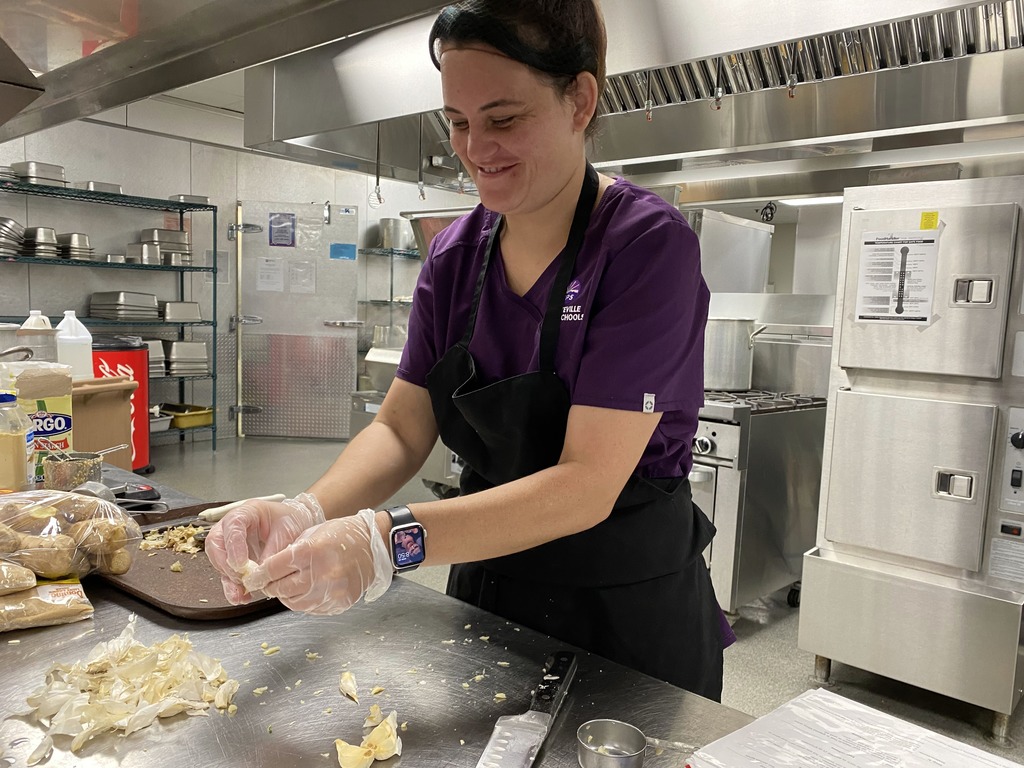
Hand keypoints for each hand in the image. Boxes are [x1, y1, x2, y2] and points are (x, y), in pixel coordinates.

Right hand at [206, 492, 324, 603]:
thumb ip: (274, 550)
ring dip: (228, 580)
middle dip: (225, 564)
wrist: (296, 524)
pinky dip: (233, 587)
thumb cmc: (291, 520)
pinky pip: (227, 574)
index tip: (240, 564)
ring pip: (218, 561)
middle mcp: (232, 527)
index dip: (233, 545)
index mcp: (246, 512)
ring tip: (240, 594)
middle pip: (216, 543)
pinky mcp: (234, 560)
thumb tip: (260, 572)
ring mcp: (231, 544)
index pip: (232, 525)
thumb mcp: (287, 531)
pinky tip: (242, 596)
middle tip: (240, 578)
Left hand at [246, 509, 392, 614]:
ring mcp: (330, 591)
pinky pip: (310, 608)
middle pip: (280, 588)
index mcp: (310, 551)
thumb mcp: (312, 534)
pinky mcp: (338, 603)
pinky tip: (308, 589)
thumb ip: (290, 552)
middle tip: (268, 582)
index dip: (259, 575)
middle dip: (270, 585)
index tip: (253, 577)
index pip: (272, 569)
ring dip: (286, 595)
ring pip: (292, 602)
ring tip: (289, 584)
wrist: (373, 546)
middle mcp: (319, 574)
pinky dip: (304, 601)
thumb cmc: (343, 535)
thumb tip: (267, 570)